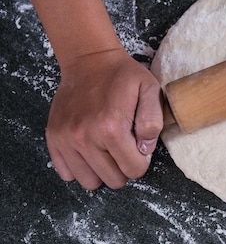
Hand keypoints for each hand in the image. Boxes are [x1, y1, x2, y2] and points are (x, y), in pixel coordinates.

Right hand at [45, 48, 162, 189]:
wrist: (89, 61)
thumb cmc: (123, 76)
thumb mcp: (149, 89)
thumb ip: (153, 121)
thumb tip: (145, 149)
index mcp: (112, 128)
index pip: (134, 170)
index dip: (141, 160)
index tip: (138, 145)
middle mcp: (85, 138)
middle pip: (114, 180)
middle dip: (123, 167)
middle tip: (124, 145)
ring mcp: (66, 140)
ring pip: (90, 182)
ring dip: (102, 170)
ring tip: (107, 149)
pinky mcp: (54, 139)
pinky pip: (67, 173)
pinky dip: (80, 167)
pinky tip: (90, 149)